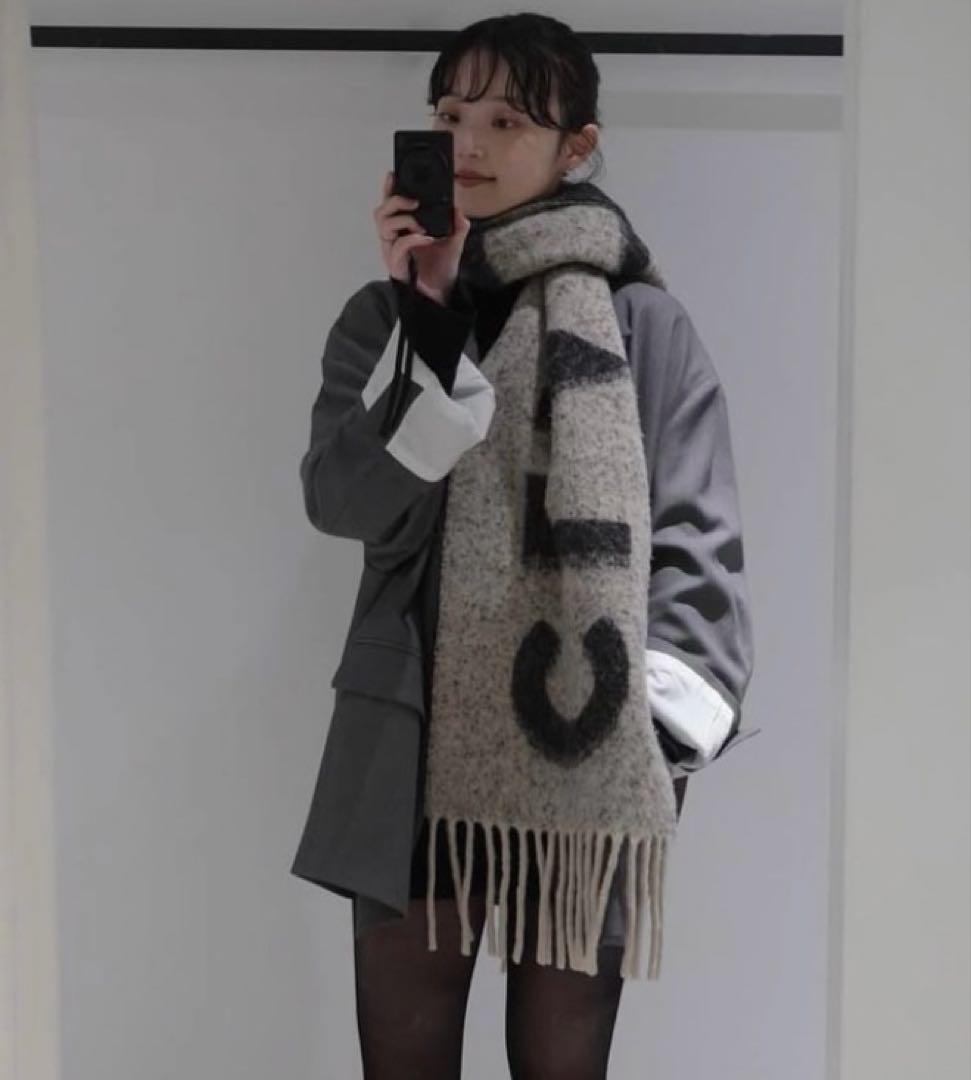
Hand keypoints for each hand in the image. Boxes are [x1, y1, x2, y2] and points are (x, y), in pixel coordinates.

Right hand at [374, 170, 471, 303]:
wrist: (442, 293)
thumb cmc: (440, 269)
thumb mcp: (454, 242)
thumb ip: (457, 225)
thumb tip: (458, 211)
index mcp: (403, 229)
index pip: (390, 205)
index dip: (388, 189)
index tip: (393, 175)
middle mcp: (394, 238)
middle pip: (380, 211)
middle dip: (394, 200)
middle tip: (413, 202)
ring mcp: (392, 251)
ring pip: (383, 225)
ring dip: (403, 219)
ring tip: (420, 224)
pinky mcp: (395, 265)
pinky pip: (397, 246)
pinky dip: (411, 238)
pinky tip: (426, 238)